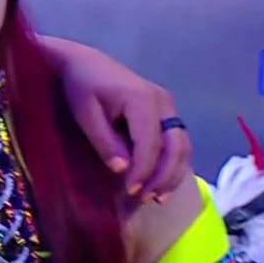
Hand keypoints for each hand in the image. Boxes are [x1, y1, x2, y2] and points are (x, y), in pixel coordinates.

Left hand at [56, 45, 191, 199]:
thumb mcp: (85, 113)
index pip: (149, 142)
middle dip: (164, 176)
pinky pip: (176, 141)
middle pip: (175, 145)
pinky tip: (159, 183)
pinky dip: (172, 163)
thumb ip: (103, 140)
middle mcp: (162, 101)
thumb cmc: (81, 86)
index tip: (131, 191)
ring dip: (173, 173)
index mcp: (141, 99)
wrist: (86, 63)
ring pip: (182, 145)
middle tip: (147, 199)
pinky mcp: (166, 112)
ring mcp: (167, 106)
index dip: (143, 169)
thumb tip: (122, 169)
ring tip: (156, 197)